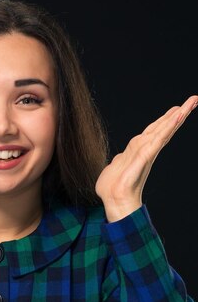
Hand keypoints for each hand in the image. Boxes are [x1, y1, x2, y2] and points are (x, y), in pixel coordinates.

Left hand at [95, 95, 197, 221]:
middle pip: (164, 127)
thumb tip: (119, 159)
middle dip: (179, 113)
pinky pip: (158, 140)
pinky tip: (176, 118)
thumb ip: (120, 160)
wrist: (114, 202)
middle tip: (194, 99)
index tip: (179, 107)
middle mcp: (146, 150)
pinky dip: (167, 128)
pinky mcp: (145, 158)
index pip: (156, 131)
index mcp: (140, 151)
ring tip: (189, 104)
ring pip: (163, 131)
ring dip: (176, 117)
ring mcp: (147, 153)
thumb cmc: (112, 189)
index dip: (167, 119)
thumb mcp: (115, 168)